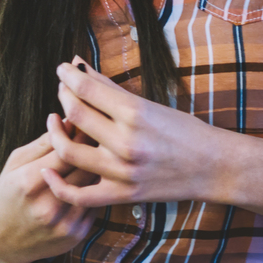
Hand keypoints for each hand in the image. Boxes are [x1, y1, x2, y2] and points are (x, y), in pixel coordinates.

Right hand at [0, 133, 94, 262]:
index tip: (87, 124)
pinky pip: (96, 205)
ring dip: (101, 170)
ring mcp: (64, 222)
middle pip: (85, 167)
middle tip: (101, 137)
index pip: (67, 150)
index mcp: (30, 182)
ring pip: (95, 186)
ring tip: (100, 157)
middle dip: (95, 149)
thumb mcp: (16, 163)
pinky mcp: (77, 234)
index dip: (80, 134)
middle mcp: (48, 204)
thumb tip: (70, 118)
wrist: (2, 242)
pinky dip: (98, 191)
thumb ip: (44, 142)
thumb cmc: (8, 194)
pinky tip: (96, 181)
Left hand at [42, 59, 262, 225]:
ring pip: (70, 153)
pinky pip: (81, 195)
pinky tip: (49, 169)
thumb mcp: (150, 105)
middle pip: (76, 115)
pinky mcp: (123, 195)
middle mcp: (127, 143)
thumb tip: (80, 68)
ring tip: (55, 121)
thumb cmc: (184, 131)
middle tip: (62, 90)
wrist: (213, 166)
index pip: (88, 89)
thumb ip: (112, 89)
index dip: (68, 76)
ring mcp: (123, 172)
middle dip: (63, 97)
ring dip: (56, 133)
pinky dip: (59, 185)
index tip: (61, 69)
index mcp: (136, 114)